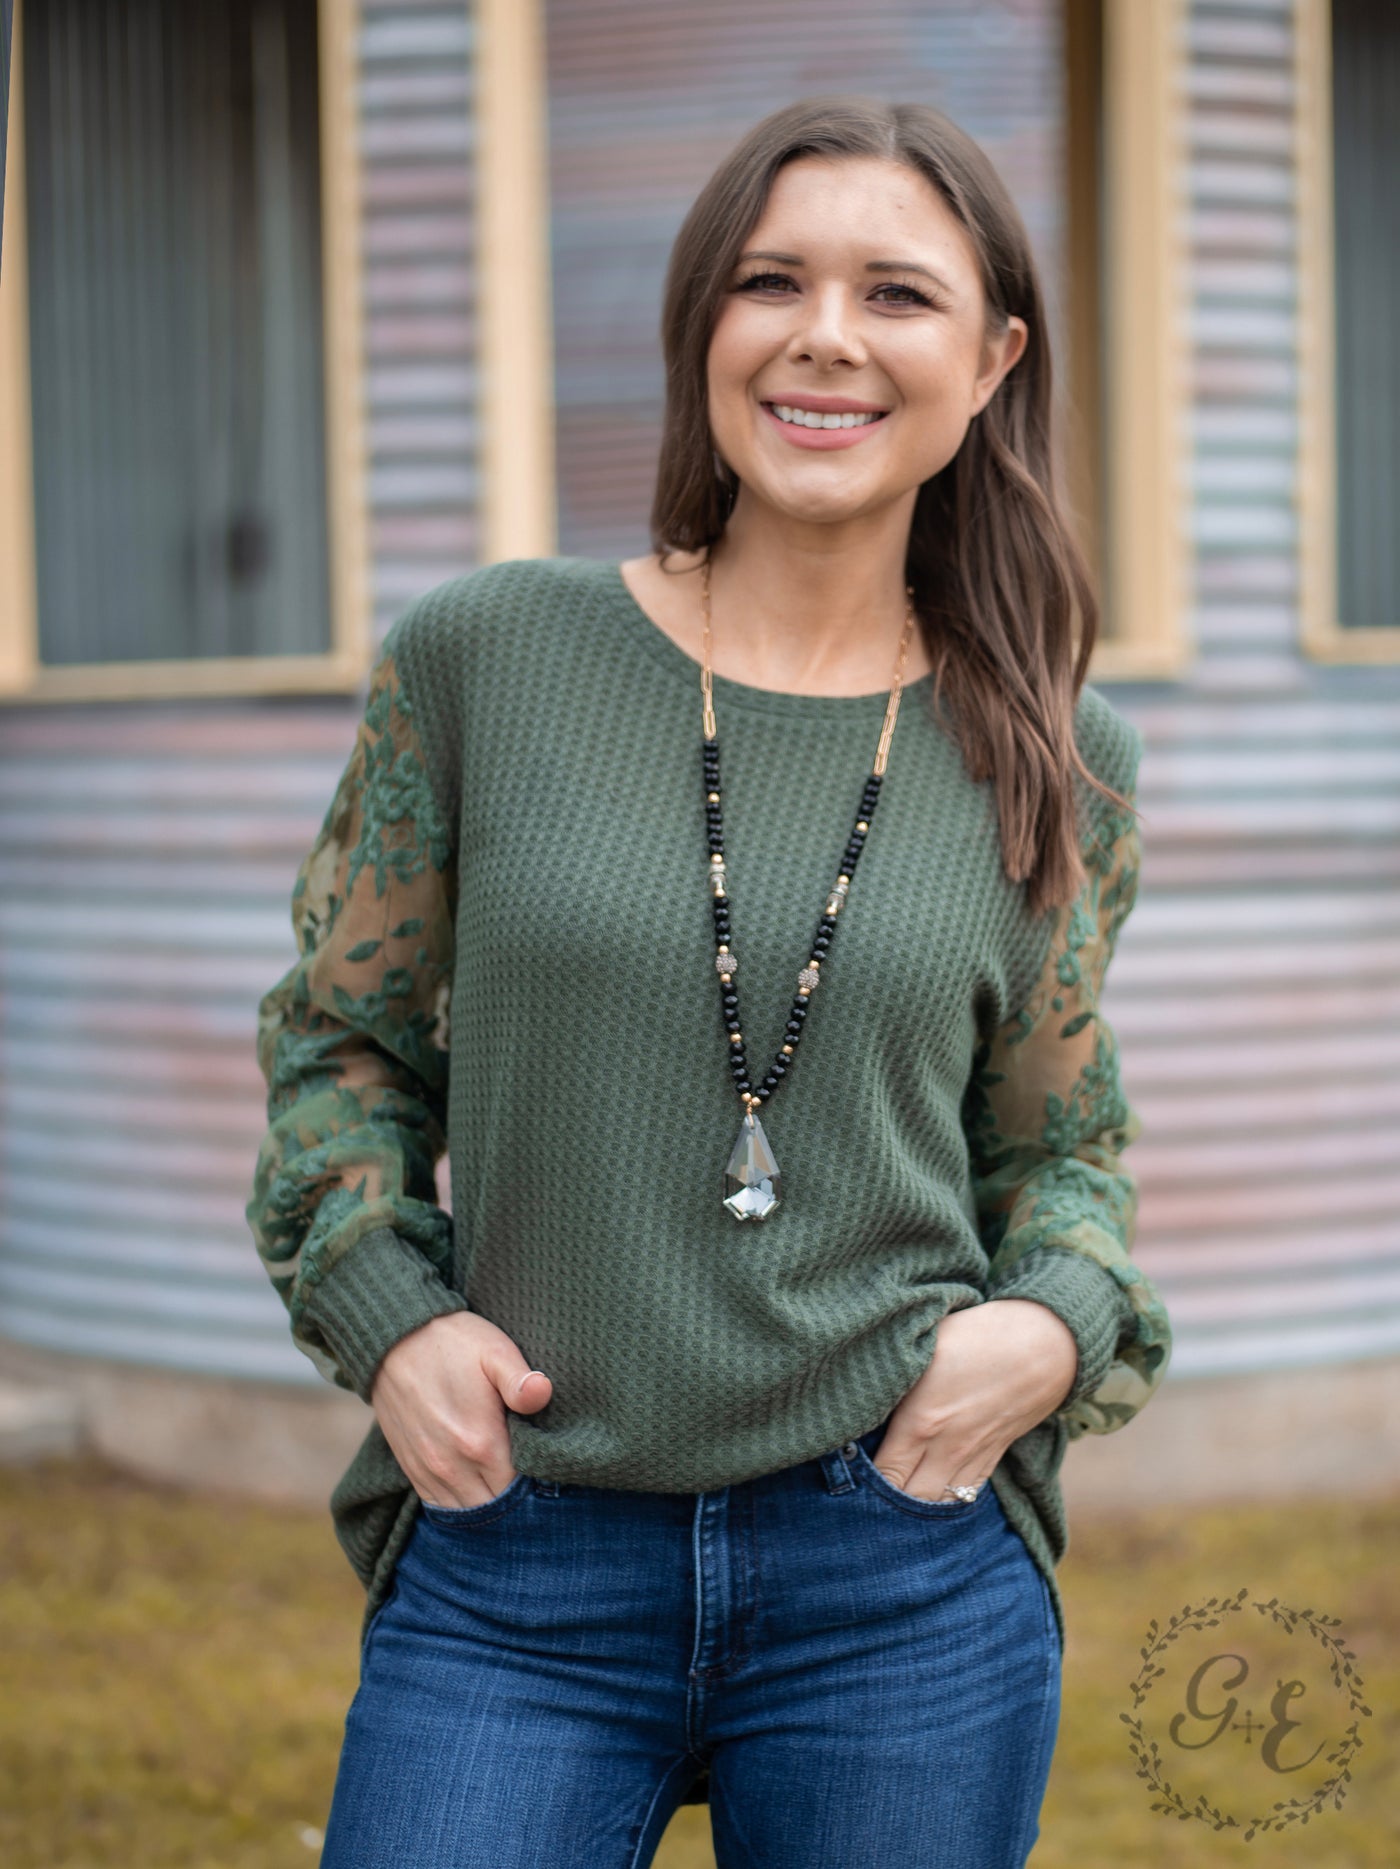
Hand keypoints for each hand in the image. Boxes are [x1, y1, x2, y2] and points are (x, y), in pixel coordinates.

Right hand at [369, 1311, 552, 1508]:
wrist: (394, 1340)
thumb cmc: (453, 1343)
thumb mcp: (494, 1351)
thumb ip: (520, 1379)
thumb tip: (543, 1393)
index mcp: (481, 1442)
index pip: (520, 1489)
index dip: (538, 1483)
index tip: (546, 1466)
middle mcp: (453, 1467)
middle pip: (496, 1507)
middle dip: (515, 1499)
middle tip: (529, 1476)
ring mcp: (430, 1471)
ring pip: (468, 1513)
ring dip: (488, 1504)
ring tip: (504, 1482)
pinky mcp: (413, 1468)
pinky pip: (440, 1506)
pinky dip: (461, 1504)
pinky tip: (476, 1486)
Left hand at [872, 1299, 1078, 1500]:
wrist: (1044, 1344)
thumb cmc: (977, 1335)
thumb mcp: (924, 1345)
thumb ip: (893, 1374)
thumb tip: (862, 1392)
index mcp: (922, 1421)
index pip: (884, 1474)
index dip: (861, 1482)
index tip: (845, 1475)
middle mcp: (946, 1448)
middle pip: (909, 1500)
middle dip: (884, 1504)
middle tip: (862, 1496)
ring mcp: (972, 1457)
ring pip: (939, 1504)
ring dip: (915, 1509)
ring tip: (892, 1506)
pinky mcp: (993, 1457)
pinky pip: (966, 1495)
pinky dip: (946, 1501)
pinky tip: (930, 1496)